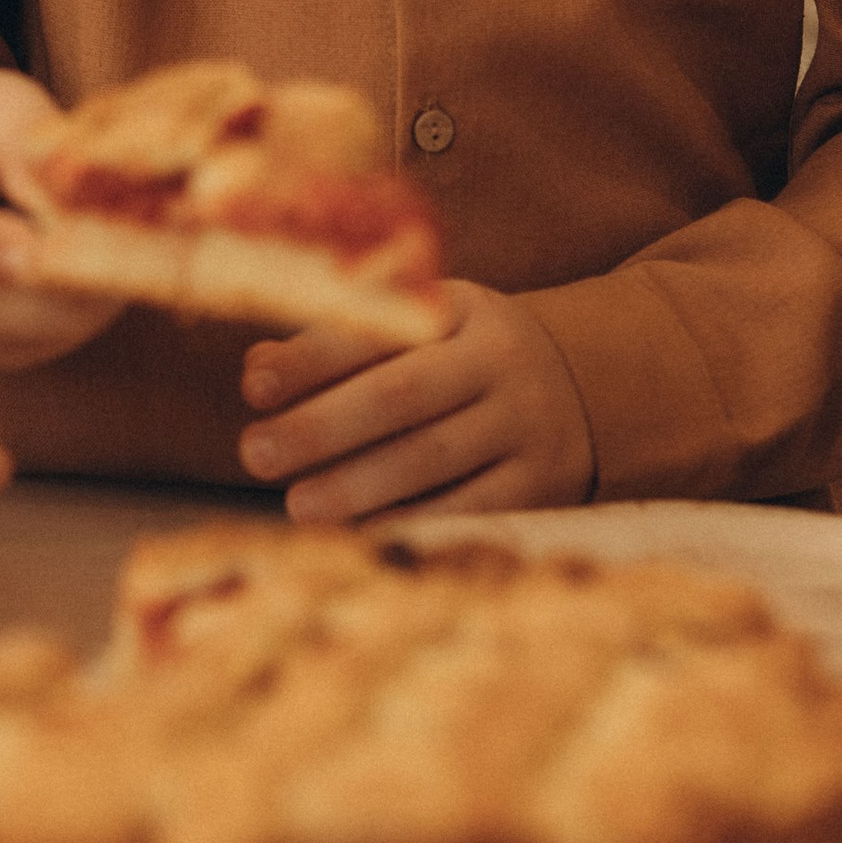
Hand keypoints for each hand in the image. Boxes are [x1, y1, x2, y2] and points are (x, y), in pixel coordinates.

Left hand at [236, 281, 593, 520]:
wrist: (588, 390)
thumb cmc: (461, 362)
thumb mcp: (418, 335)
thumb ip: (338, 348)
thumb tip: (258, 369)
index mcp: (460, 309)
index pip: (378, 330)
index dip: (311, 358)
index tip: (253, 387)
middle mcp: (498, 360)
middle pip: (402, 394)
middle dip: (322, 427)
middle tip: (257, 454)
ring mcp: (526, 423)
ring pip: (432, 457)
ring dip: (357, 485)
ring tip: (298, 506)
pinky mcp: (542, 483)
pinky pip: (468, 510)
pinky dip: (409, 522)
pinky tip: (358, 533)